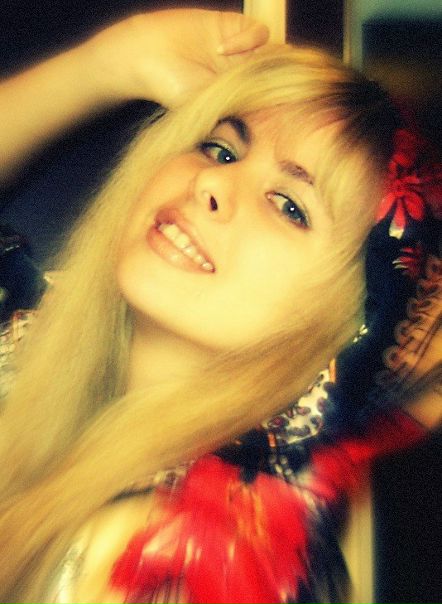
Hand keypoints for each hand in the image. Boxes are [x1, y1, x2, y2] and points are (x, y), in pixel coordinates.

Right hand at [83, 9, 268, 107]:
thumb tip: (264, 123)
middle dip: (278, 76)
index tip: (276, 102)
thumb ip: (236, 110)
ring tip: (237, 67)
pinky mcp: (232, 25)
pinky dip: (248, 39)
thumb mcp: (207, 107)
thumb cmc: (170, 89)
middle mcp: (242, 70)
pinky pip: (257, 31)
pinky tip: (224, 49)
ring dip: (263, 57)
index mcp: (239, 93)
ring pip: (272, 50)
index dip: (279, 96)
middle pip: (277, 71)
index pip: (271, 94)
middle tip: (270, 83)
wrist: (145, 55)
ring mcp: (240, 48)